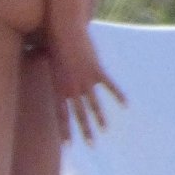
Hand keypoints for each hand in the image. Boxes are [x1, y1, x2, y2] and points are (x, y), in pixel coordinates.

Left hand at [45, 23, 125, 143]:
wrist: (63, 29)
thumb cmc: (52, 41)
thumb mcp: (48, 60)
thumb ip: (52, 73)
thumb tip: (51, 77)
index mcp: (58, 87)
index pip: (61, 114)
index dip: (64, 130)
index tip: (67, 145)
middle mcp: (71, 87)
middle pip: (78, 114)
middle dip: (84, 130)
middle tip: (90, 145)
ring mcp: (85, 80)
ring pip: (94, 104)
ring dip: (99, 118)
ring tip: (104, 130)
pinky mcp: (96, 70)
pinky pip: (110, 86)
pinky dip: (118, 94)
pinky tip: (126, 104)